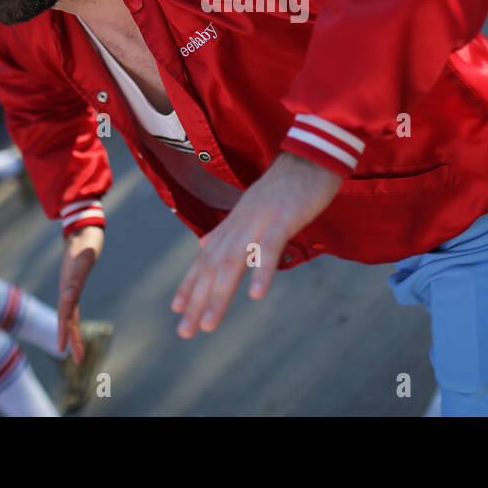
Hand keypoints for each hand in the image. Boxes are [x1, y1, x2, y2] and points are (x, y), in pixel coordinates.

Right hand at [57, 225, 103, 363]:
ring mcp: (69, 287)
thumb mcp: (84, 258)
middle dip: (71, 339)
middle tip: (78, 360)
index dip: (65, 332)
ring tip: (77, 352)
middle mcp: (67, 289)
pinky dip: (72, 320)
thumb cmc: (86, 242)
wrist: (83, 228)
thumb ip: (76, 276)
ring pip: (68, 315)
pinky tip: (73, 327)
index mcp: (68, 287)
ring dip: (72, 333)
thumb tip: (67, 298)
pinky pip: (72, 307)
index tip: (65, 350)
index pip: (66, 315)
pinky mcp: (74, 284)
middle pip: (66, 319)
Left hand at [171, 152, 342, 338]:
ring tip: (209, 324)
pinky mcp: (283, 219)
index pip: (205, 258)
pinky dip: (261, 272)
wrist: (310, 155)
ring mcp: (259, 221)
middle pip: (213, 266)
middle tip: (185, 331)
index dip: (189, 283)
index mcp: (234, 224)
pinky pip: (270, 249)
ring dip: (219, 295)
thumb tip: (204, 244)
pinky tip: (255, 295)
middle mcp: (240, 225)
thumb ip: (228, 229)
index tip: (176, 309)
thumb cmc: (285, 186)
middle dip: (197, 300)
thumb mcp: (251, 209)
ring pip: (234, 262)